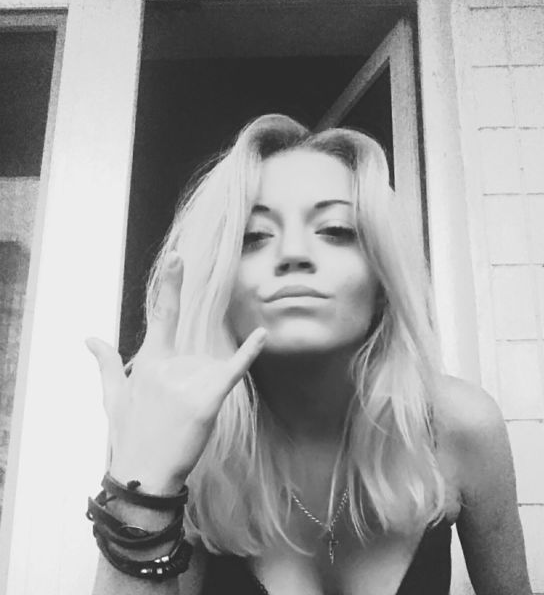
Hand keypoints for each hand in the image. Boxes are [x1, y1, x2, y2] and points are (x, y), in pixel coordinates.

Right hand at [86, 252, 265, 493]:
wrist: (142, 477)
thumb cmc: (129, 435)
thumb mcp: (113, 397)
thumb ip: (106, 363)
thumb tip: (90, 337)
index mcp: (148, 362)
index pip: (162, 315)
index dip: (171, 284)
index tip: (179, 258)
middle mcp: (167, 366)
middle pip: (195, 354)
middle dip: (188, 378)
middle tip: (171, 408)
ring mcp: (186, 383)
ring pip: (210, 371)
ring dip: (202, 397)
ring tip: (179, 428)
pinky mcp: (206, 400)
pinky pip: (232, 371)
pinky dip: (249, 352)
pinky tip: (263, 334)